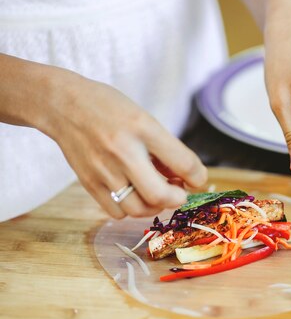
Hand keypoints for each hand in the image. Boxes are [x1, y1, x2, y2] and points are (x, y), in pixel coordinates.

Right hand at [44, 71, 207, 217]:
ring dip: (155, 206)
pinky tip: (133, 195)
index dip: (198, 176)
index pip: (183, 161)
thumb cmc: (108, 109)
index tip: (198, 179)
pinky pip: (117, 212)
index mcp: (142, 128)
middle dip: (177, 198)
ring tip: (157, 193)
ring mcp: (104, 170)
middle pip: (159, 194)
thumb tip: (186, 177)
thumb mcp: (143, 118)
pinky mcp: (89, 183)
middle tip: (179, 191)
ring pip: (139, 209)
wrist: (63, 105)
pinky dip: (131, 209)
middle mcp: (123, 151)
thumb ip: (164, 147)